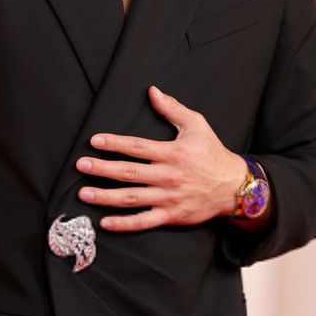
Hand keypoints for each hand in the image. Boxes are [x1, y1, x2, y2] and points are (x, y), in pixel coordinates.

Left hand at [76, 85, 246, 232]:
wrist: (234, 186)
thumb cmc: (213, 153)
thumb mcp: (196, 125)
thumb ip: (172, 109)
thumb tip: (153, 90)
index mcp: (172, 153)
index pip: (137, 147)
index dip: (115, 143)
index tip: (95, 141)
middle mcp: (168, 176)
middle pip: (129, 172)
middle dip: (102, 169)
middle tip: (81, 165)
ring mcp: (168, 198)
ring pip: (132, 198)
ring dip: (106, 196)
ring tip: (84, 193)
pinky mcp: (171, 215)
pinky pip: (144, 221)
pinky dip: (124, 224)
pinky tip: (105, 222)